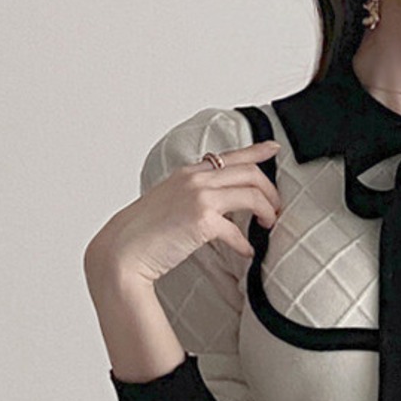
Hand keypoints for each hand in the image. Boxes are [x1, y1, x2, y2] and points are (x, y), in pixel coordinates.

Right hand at [84, 138, 282, 286]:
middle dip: (271, 191)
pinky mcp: (202, 220)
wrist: (123, 250)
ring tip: (269, 225)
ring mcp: (199, 197)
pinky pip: (238, 231)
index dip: (256, 151)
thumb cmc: (144, 233)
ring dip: (268, 211)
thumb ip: (193, 196)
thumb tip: (220, 206)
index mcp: (188, 173)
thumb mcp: (169, 202)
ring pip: (252, 195)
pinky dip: (245, 244)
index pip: (230, 155)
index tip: (273, 148)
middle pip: (250, 173)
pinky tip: (247, 252)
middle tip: (276, 210)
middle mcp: (195, 179)